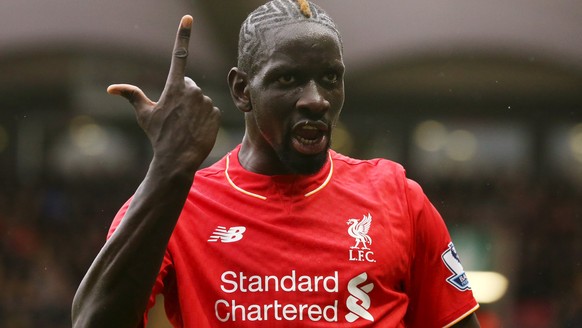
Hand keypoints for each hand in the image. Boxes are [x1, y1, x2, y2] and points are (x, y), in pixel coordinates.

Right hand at [107, 15, 220, 171]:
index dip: (182, 35)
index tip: (188, 17)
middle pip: (188, 85)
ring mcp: (206, 102)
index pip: (178, 55)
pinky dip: (204, 117)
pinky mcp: (216, 113)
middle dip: (183, 95)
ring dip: (193, 108)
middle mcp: (192, 90)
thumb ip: (131, 96)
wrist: (178, 159)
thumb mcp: (144, 115)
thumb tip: (111, 88)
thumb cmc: (158, 136)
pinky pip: (210, 110)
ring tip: (185, 124)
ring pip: (200, 99)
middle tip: (175, 115)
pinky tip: (196, 129)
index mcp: (174, 86)